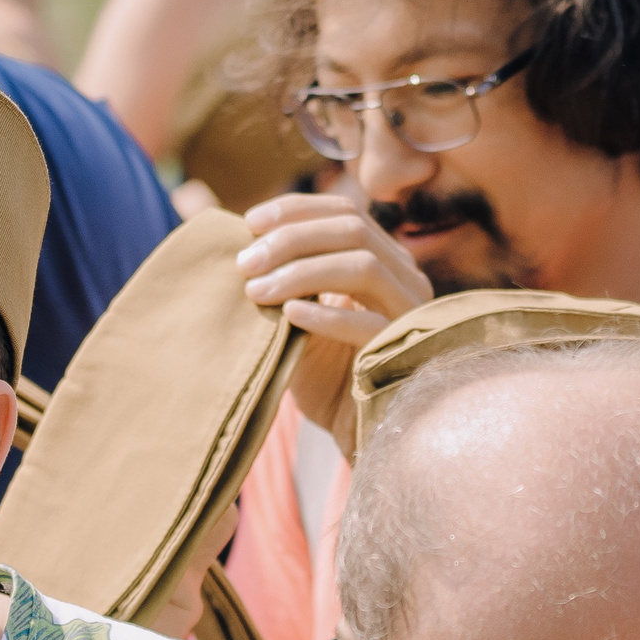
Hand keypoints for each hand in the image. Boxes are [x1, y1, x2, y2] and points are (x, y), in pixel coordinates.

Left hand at [238, 194, 432, 455]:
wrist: (353, 430)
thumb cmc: (322, 372)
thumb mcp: (295, 316)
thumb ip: (280, 277)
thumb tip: (228, 232)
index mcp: (383, 261)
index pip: (345, 212)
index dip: (296, 210)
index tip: (248, 222)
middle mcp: (405, 278)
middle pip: (354, 230)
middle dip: (292, 239)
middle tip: (244, 263)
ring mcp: (411, 313)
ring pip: (363, 267)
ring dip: (302, 273)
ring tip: (255, 291)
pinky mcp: (406, 352)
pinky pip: (369, 324)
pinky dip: (326, 315)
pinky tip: (289, 316)